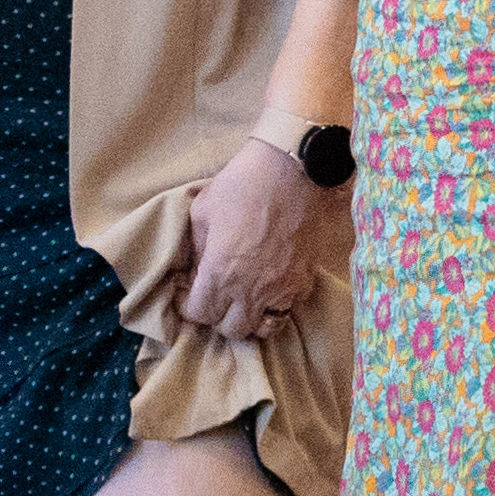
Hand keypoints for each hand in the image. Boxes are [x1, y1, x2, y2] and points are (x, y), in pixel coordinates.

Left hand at [183, 133, 347, 341]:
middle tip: (217, 296)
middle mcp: (250, 288)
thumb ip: (196, 249)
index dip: (190, 306)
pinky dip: (279, 303)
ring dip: (251, 317)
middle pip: (231, 330)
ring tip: (246, 299)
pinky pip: (290, 306)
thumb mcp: (202, 212)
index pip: (199, 315)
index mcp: (219, 273)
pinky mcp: (305, 276)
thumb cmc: (242, 184)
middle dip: (219, 317)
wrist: (292, 166)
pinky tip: (272, 285)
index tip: (190, 292)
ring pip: (263, 327)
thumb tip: (195, 271)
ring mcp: (282, 285)